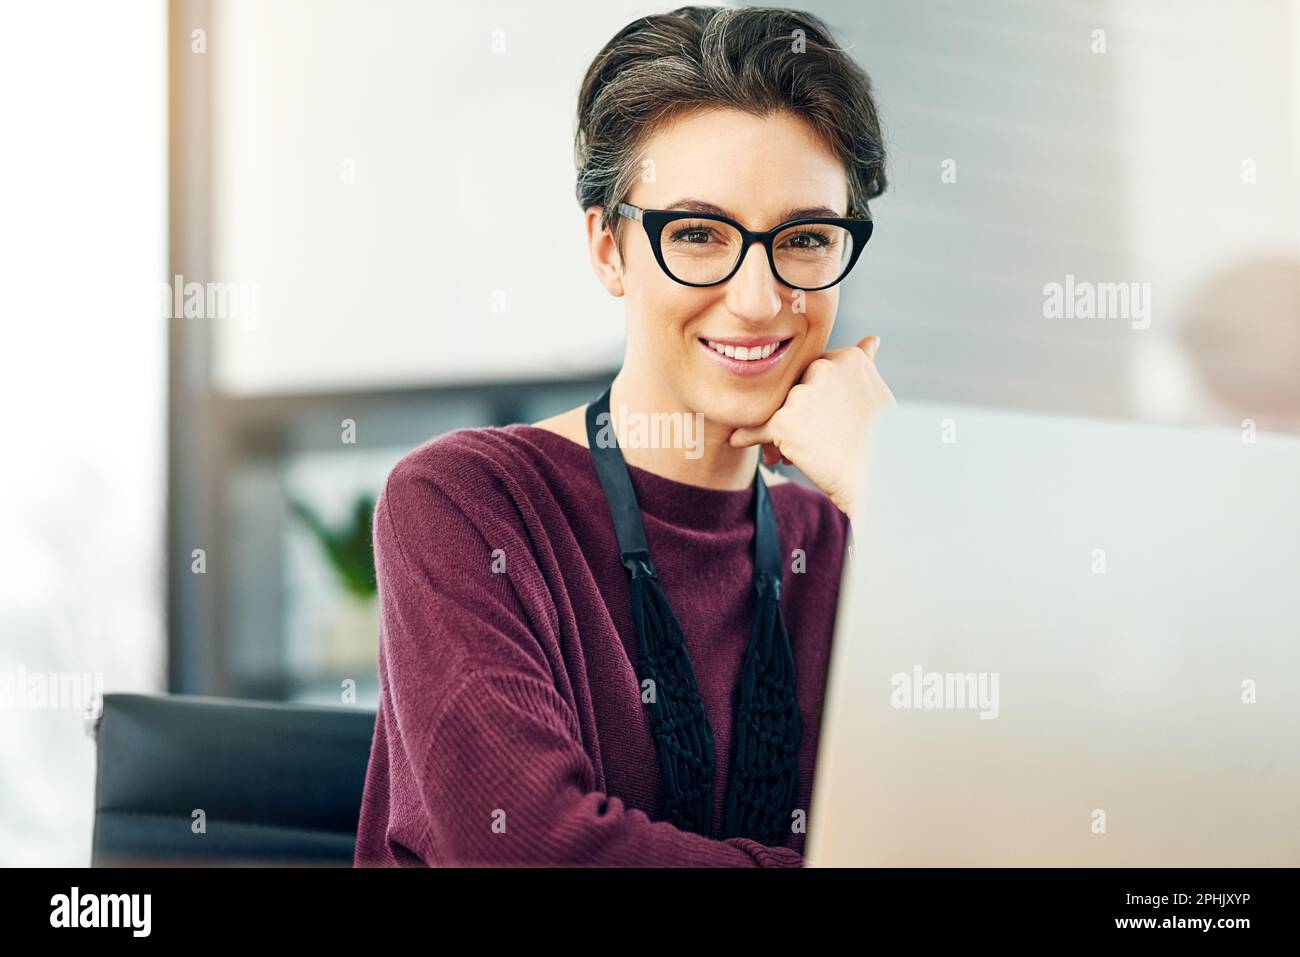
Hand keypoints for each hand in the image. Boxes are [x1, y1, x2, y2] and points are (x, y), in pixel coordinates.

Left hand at [728, 335, 895, 520]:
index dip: (817, 398)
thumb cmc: (882, 439)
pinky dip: (747, 436)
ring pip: (779, 409)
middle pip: (794, 389)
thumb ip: (864, 365)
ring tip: (795, 452)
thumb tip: (869, 341)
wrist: (879, 479)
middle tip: (811, 438)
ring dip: (780, 429)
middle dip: (796, 412)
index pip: (815, 372)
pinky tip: (736, 441)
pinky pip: (759, 428)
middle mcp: (822, 368)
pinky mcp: (784, 421)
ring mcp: (801, 394)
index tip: (827, 420)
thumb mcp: (877, 393)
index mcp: (846, 358)